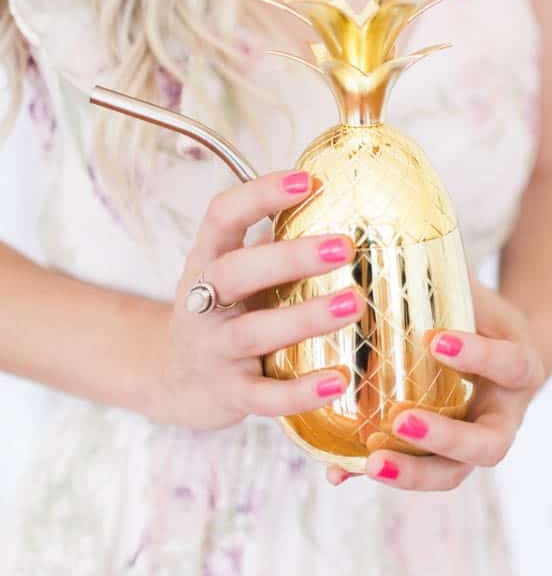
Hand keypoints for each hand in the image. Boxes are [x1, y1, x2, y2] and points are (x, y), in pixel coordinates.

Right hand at [147, 169, 364, 429]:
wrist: (174, 380)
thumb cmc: (225, 311)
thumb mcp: (235, 270)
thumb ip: (274, 240)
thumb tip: (341, 200)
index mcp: (207, 260)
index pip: (222, 216)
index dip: (261, 194)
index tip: (308, 180)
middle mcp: (203, 302)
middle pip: (236, 272)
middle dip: (290, 257)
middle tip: (344, 246)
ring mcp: (213, 349)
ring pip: (253, 333)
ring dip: (305, 318)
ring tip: (354, 304)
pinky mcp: (228, 393)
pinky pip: (262, 396)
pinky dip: (299, 391)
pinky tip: (338, 381)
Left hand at [325, 274, 551, 490]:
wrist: (506, 348)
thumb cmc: (478, 311)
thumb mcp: (470, 293)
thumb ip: (438, 281)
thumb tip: (368, 249)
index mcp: (520, 368)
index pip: (509, 364)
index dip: (479, 356)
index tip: (437, 339)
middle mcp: (505, 414)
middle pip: (489, 445)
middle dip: (446, 438)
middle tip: (401, 420)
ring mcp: (475, 441)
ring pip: (455, 474)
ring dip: (413, 472)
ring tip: (369, 462)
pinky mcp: (443, 456)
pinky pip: (414, 473)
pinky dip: (373, 474)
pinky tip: (336, 474)